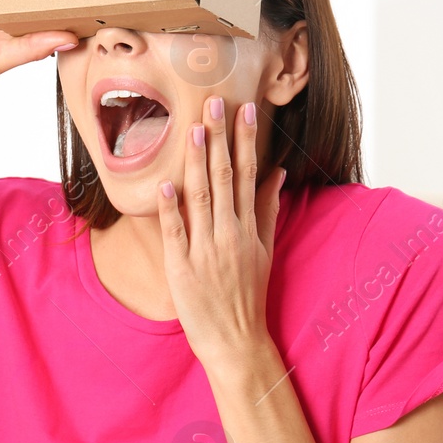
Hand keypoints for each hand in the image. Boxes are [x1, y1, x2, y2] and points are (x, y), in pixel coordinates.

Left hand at [156, 95, 285, 373]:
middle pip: (223, 178)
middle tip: (214, 102)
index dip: (245, 140)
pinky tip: (165, 184)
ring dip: (196, 164)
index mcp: (249, 229)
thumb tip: (277, 172)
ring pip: (200, 198)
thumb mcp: (265, 251)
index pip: (247, 174)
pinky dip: (171, 209)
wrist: (236, 341)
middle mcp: (229, 235)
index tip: (244, 109)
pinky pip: (175, 233)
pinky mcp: (182, 268)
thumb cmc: (248, 295)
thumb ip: (268, 209)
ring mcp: (205, 251)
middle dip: (219, 139)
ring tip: (192, 130)